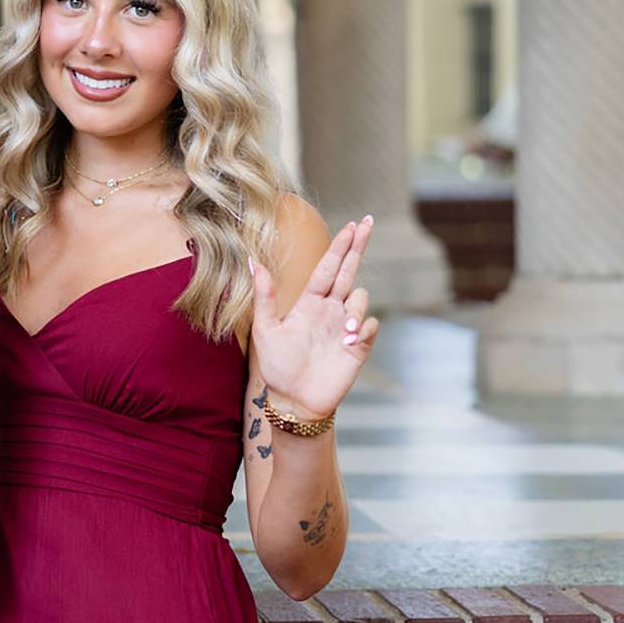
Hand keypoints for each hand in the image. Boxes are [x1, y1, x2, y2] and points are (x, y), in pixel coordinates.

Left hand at [249, 216, 379, 422]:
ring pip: (359, 297)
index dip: (339, 247)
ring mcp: (345, 326)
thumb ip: (263, 296)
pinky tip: (352, 339)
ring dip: (356, 307)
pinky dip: (364, 327)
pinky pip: (370, 325)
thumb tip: (253, 261)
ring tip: (346, 330)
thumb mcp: (265, 329)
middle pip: (348, 270)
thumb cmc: (277, 366)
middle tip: (368, 222)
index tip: (352, 226)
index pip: (327, 267)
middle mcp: (330, 309)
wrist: (293, 400)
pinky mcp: (358, 346)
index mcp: (309, 302)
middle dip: (358, 247)